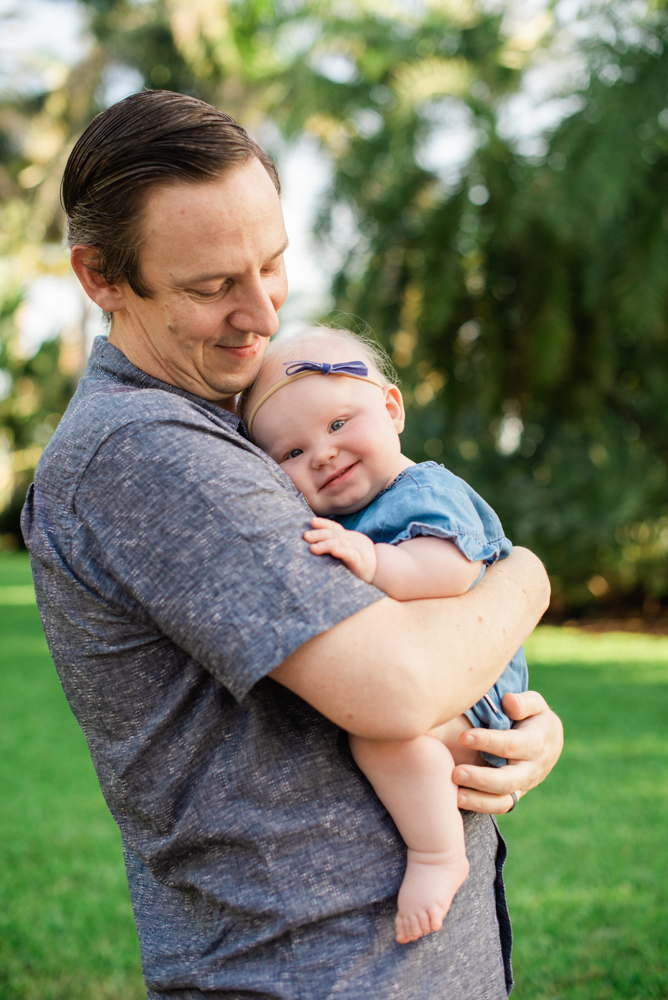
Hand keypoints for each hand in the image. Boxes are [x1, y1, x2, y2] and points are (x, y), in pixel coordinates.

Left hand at [304, 517, 377, 583]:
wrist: (381, 570)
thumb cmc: (360, 560)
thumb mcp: (348, 548)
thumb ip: (335, 543)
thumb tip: (314, 542)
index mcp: (348, 537)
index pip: (335, 527)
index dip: (323, 523)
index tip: (311, 521)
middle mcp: (352, 540)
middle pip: (334, 534)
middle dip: (319, 534)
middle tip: (305, 536)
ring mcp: (357, 549)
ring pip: (340, 544)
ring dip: (326, 545)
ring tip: (313, 548)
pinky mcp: (360, 561)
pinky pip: (351, 555)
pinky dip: (342, 552)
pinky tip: (334, 552)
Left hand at [452, 691, 563, 814]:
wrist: (549, 743)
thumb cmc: (534, 717)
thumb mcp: (535, 704)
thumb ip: (523, 702)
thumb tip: (509, 702)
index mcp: (535, 744)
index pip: (510, 744)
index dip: (487, 741)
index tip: (463, 737)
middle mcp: (530, 769)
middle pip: (507, 780)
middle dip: (481, 779)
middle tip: (455, 773)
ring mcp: (522, 786)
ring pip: (502, 800)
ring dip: (478, 800)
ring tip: (455, 795)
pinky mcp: (513, 795)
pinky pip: (498, 806)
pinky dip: (479, 806)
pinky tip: (455, 801)